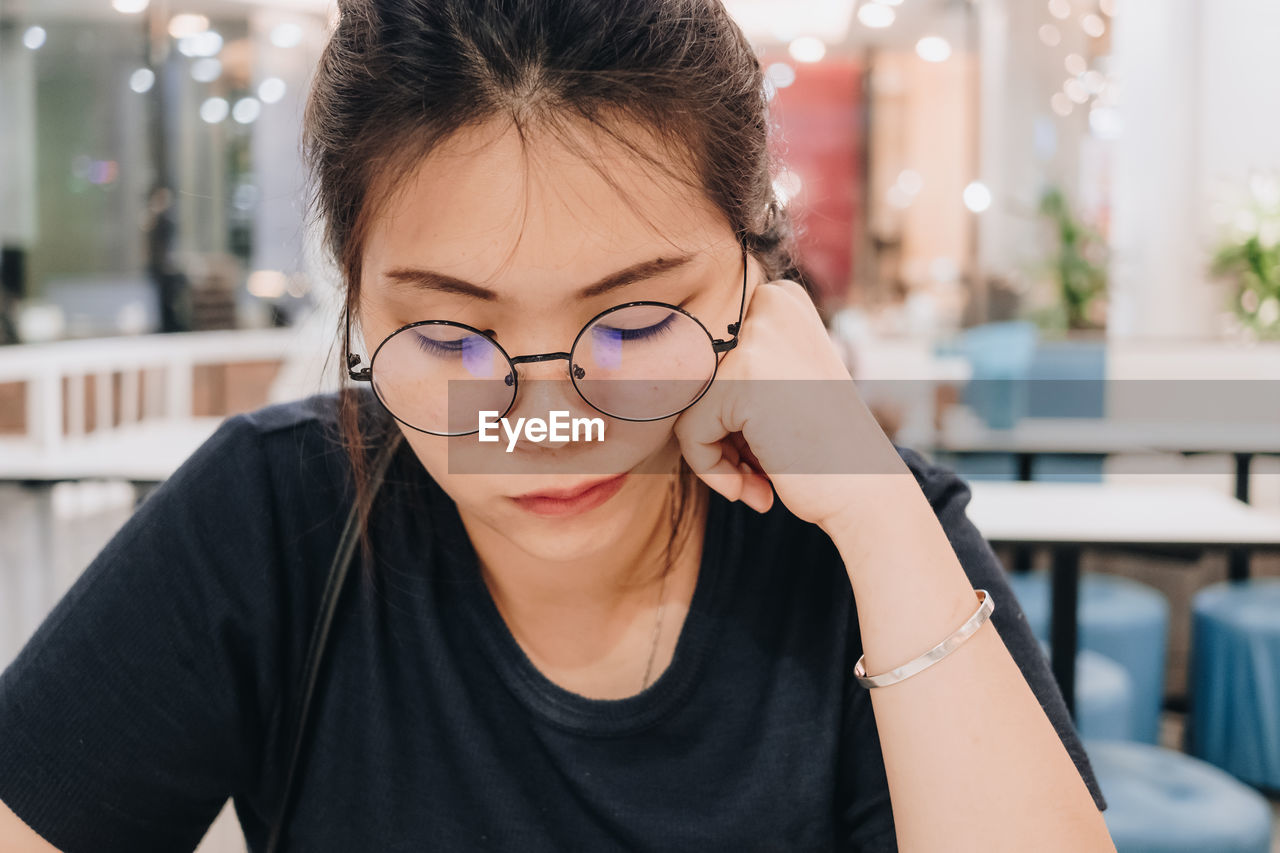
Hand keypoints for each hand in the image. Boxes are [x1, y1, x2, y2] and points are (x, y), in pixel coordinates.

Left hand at [673, 270, 908, 531]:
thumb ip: (728, 370)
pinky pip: (691, 432)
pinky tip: (762, 489)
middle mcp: (771, 304)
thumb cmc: (820, 448)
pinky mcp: (742, 378)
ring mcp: (757, 338)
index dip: (727, 411)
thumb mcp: (778, 386)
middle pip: (696, 377)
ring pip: (689, 404)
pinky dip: (714, 471)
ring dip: (718, 452)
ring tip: (765, 475)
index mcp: (781, 298)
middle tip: (766, 462)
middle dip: (721, 430)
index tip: (766, 438)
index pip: (707, 356)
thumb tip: (640, 370)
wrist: (869, 495)